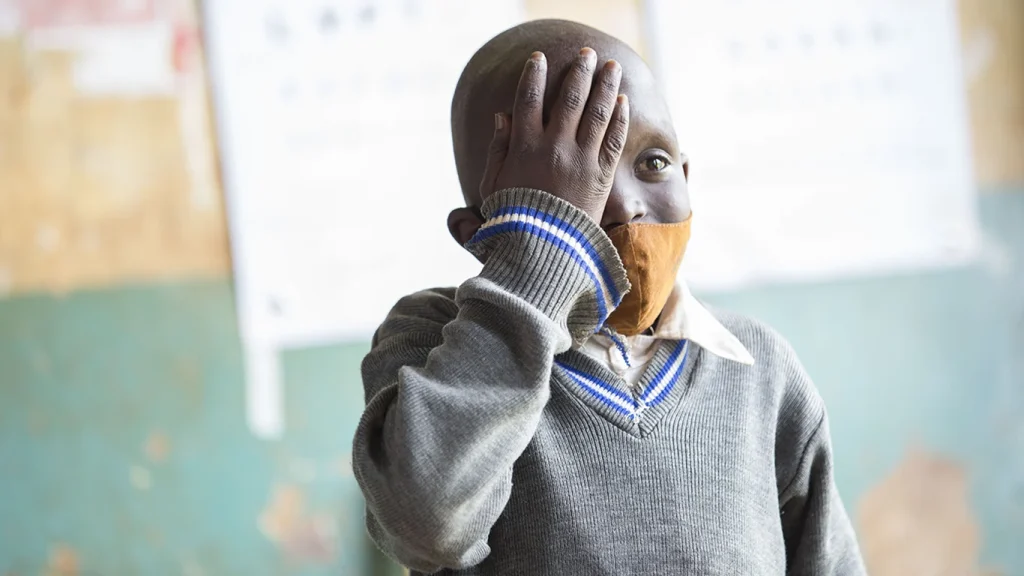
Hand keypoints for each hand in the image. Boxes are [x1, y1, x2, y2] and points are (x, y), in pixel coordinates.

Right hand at [479, 48, 629, 222]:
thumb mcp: (493, 185)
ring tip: (611, 67)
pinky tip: (622, 102)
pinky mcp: (601, 175)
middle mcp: (554, 147)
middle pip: (569, 98)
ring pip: (597, 112)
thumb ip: (498, 148)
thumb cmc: (514, 219)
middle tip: (587, 54)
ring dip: (605, 85)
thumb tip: (503, 116)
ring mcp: (581, 159)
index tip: (539, 57)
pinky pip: (613, 139)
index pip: (528, 99)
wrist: (543, 250)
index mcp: (524, 147)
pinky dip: (618, 118)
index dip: (534, 74)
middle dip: (579, 71)